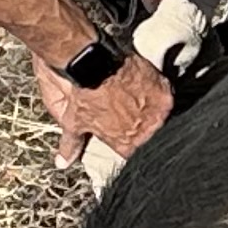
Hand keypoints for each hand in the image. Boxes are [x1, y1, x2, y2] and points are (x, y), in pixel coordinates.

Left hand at [36, 51, 173, 165]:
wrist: (94, 65)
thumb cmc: (84, 94)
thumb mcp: (74, 123)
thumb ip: (72, 145)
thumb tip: (63, 162)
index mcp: (126, 145)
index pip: (132, 150)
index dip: (126, 137)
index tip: (122, 127)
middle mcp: (146, 134)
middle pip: (148, 134)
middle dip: (140, 123)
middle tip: (128, 107)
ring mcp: (158, 114)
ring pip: (159, 116)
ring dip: (149, 108)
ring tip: (135, 95)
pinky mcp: (165, 94)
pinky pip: (165, 96)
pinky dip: (156, 91)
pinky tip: (144, 84)